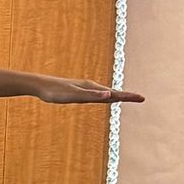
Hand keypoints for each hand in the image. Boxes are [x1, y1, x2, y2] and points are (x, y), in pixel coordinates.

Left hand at [29, 76, 144, 104]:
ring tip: (127, 97)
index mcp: (93, 88)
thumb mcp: (74, 96)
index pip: (114, 94)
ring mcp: (85, 88)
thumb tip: (109, 95)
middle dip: (127, 96)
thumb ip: (92, 96)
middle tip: (140, 98)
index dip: (128, 97)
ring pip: (105, 93)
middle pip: (113, 92)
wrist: (41, 86)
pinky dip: (104, 96)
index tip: (142, 98)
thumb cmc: (56, 92)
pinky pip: (96, 94)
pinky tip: (104, 97)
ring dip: (117, 96)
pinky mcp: (79, 91)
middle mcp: (91, 87)